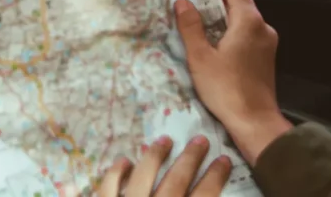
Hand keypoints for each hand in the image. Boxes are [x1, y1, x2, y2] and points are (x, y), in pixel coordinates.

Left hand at [98, 136, 230, 196]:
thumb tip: (202, 190)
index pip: (204, 196)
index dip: (216, 177)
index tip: (224, 160)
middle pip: (176, 181)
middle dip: (190, 159)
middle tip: (200, 140)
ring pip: (142, 176)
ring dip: (154, 157)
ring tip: (164, 141)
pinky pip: (106, 187)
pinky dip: (115, 173)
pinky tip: (124, 161)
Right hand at [174, 0, 291, 164]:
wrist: (254, 123)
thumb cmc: (226, 89)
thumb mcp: (200, 57)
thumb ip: (191, 26)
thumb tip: (183, 2)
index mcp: (249, 21)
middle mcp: (262, 27)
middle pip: (238, 1)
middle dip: (212, 2)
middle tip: (188, 11)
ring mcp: (267, 43)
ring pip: (241, 20)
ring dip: (220, 20)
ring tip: (196, 31)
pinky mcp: (265, 57)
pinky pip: (246, 35)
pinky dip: (229, 34)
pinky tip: (212, 49)